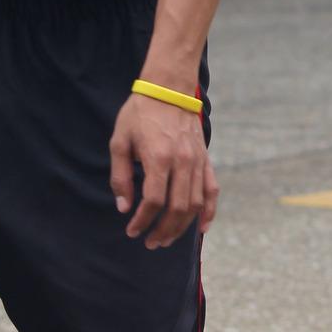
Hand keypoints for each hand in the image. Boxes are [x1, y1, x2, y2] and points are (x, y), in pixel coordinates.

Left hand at [109, 92, 218, 248]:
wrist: (168, 88)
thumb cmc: (140, 114)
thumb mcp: (119, 142)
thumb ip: (121, 177)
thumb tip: (124, 207)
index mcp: (159, 158)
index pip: (154, 201)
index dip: (143, 220)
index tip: (132, 230)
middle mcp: (182, 162)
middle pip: (177, 208)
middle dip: (163, 230)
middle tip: (150, 242)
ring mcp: (197, 161)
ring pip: (195, 203)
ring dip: (182, 226)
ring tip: (167, 238)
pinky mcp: (205, 159)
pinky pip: (212, 189)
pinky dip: (210, 211)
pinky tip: (202, 227)